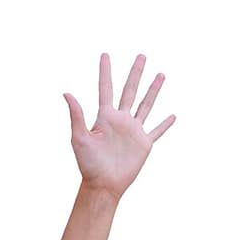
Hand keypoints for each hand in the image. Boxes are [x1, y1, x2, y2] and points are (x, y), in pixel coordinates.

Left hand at [63, 52, 174, 201]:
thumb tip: (66, 93)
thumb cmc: (88, 164)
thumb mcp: (79, 137)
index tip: (105, 55)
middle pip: (130, 90)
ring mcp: (133, 131)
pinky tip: (173, 116)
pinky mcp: (144, 144)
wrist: (103, 185)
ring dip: (153, 90)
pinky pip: (157, 131)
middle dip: (136, 73)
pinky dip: (165, 124)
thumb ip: (76, 115)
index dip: (105, 71)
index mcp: (105, 117)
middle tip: (141, 56)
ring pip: (146, 105)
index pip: (106, 88)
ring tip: (160, 74)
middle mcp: (121, 120)